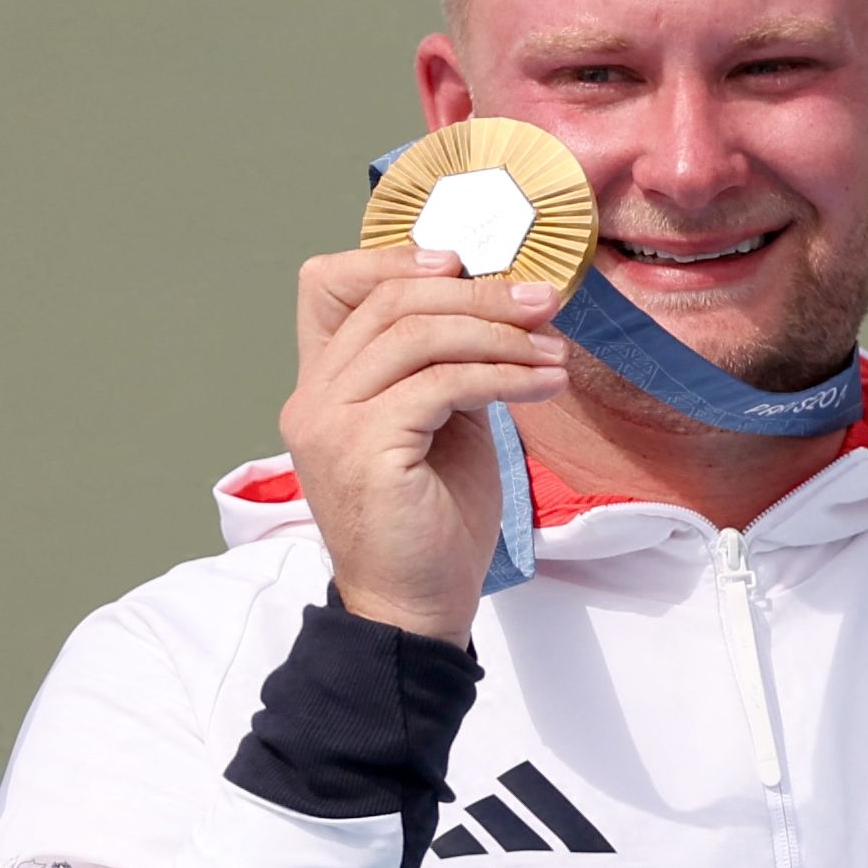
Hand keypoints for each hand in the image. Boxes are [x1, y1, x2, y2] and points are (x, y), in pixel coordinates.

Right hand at [277, 244, 568, 643]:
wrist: (417, 608)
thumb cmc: (434, 522)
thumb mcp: (442, 423)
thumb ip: (447, 364)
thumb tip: (501, 307)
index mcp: (322, 385)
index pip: (328, 285)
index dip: (392, 259)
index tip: (463, 262)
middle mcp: (313, 397)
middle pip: (388, 301)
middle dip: (476, 293)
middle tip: (542, 301)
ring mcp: (331, 421)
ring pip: (417, 334)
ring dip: (500, 333)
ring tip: (554, 350)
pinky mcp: (365, 447)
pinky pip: (442, 383)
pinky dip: (503, 374)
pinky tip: (545, 383)